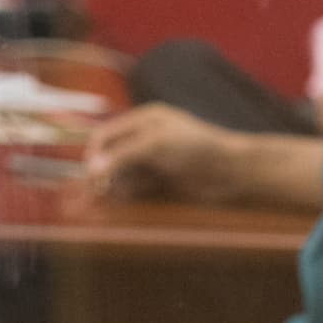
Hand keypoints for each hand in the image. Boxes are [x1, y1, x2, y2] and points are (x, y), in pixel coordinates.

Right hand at [87, 103, 235, 203]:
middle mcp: (147, 139)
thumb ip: (123, 155)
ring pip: (124, 173)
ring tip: (102, 199)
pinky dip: (126, 194)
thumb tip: (92, 169)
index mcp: (145, 120)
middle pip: (114, 154)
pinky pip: (138, 188)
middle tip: (94, 191)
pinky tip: (118, 202)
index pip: (108, 134)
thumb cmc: (195, 148)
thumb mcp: (155, 145)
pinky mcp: (164, 182)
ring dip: (112, 185)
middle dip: (102, 171)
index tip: (90, 173)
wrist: (232, 171)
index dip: (96, 152)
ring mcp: (156, 161)